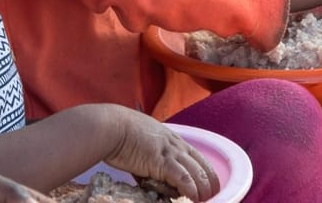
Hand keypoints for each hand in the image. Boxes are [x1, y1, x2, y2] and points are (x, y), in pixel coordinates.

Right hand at [102, 109, 218, 200]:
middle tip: (211, 198)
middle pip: (203, 167)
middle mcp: (176, 145)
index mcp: (173, 140)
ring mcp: (170, 152)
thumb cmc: (121, 134)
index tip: (208, 188)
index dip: (206, 174)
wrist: (110, 126)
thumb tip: (154, 178)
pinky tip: (193, 197)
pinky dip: (191, 189)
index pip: (198, 159)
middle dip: (210, 185)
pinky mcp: (162, 162)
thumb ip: (154, 159)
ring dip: (203, 191)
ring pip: (197, 174)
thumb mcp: (144, 143)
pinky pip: (183, 178)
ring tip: (204, 201)